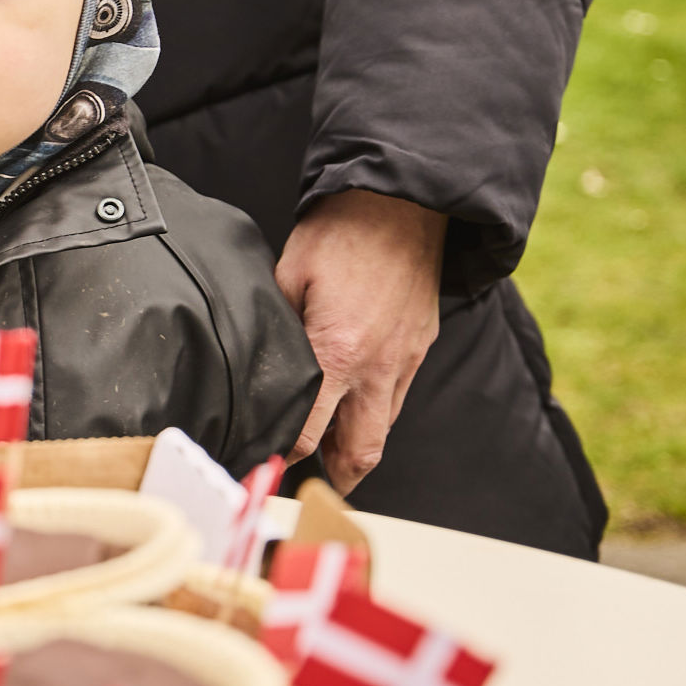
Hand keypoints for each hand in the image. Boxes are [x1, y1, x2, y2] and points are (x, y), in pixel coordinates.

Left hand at [275, 190, 448, 493]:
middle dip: (337, 478)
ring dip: (360, 446)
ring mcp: (406, 358)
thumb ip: (278, 327)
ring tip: (332, 453)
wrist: (405, 200)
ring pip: (386, 427)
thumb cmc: (341, 232)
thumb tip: (263, 361)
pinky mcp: (422, 343)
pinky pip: (400, 392)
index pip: (310, 434)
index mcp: (337, 354)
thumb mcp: (289, 276)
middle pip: (362, 452)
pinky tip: (356, 399)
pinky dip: (378, 409)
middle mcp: (377, 368)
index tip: (266, 458)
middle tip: (312, 485)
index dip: (285, 454)